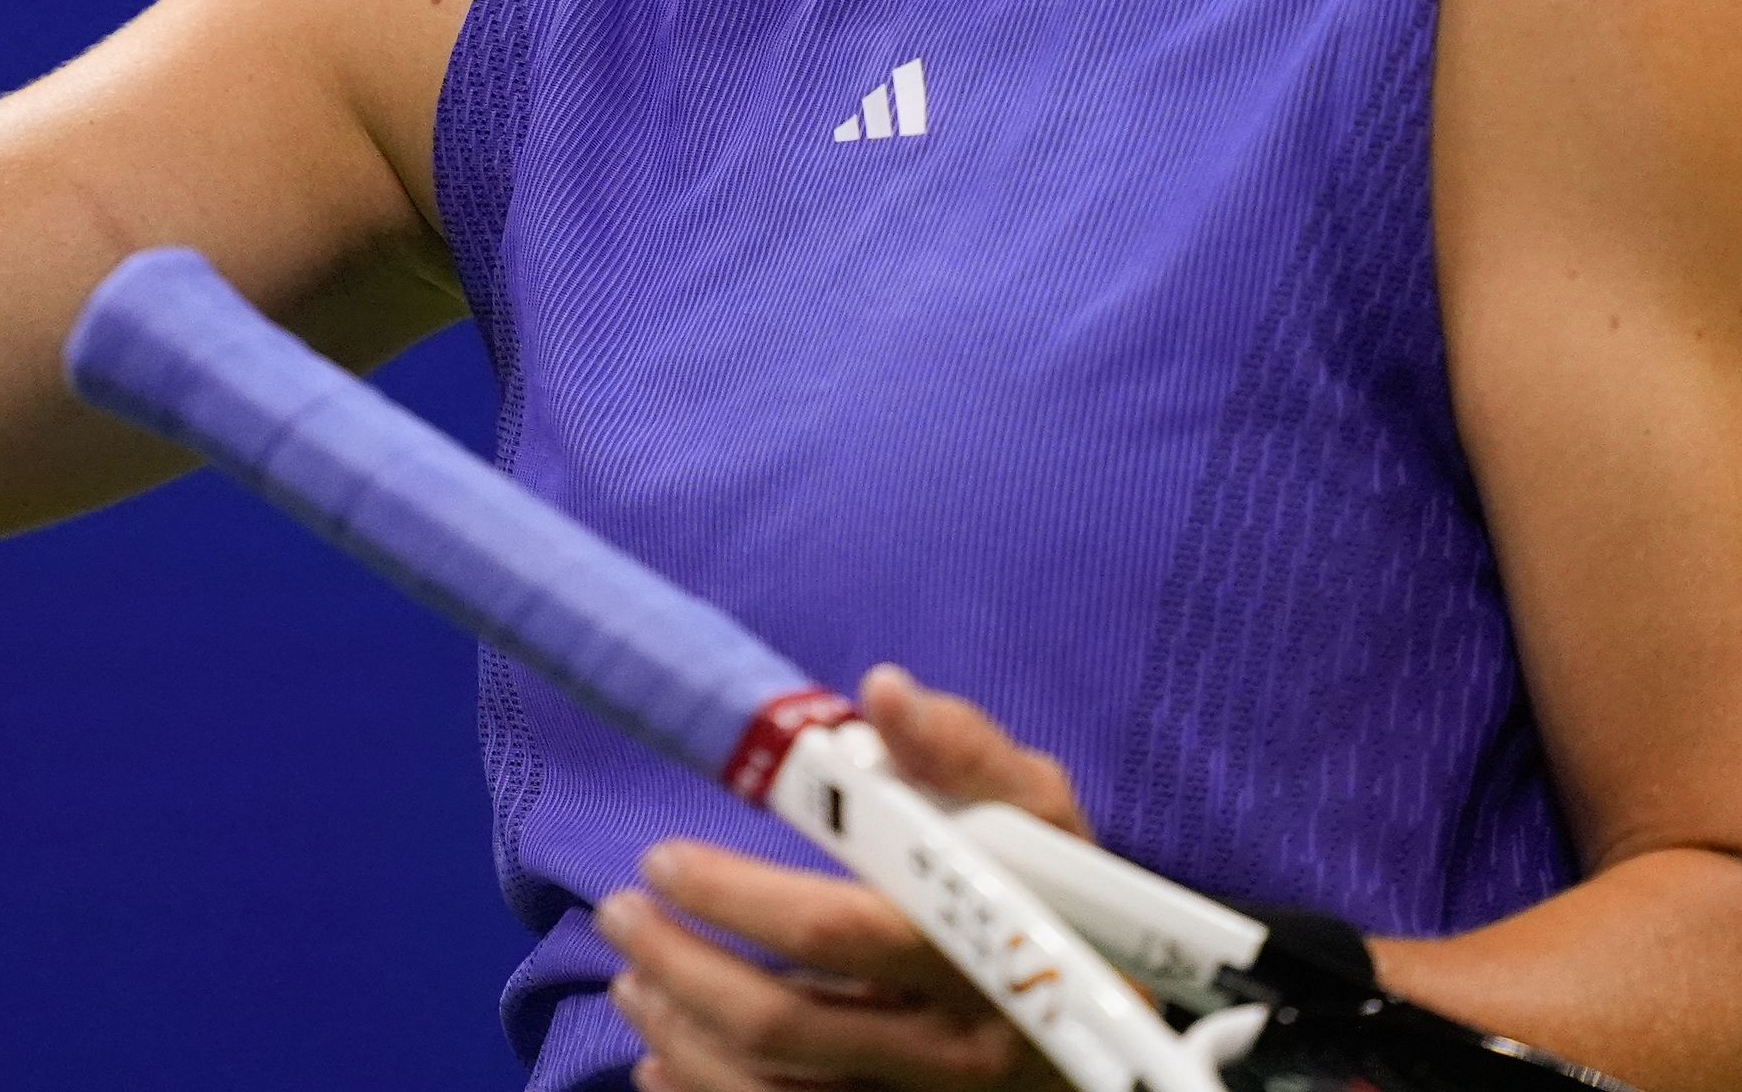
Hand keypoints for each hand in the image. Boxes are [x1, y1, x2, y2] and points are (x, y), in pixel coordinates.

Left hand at [599, 665, 1089, 1091]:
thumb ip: (966, 750)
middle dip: (681, 967)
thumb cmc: (1067, 903)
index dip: (736, 896)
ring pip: (772, 1087)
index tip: (662, 859)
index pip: (836, 929)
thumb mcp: (1042, 816)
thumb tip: (884, 690)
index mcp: (978, 947)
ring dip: (679, 1031)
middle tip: (619, 910)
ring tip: (630, 972)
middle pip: (785, 1024)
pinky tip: (663, 1059)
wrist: (1122, 1034)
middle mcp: (950, 1046)